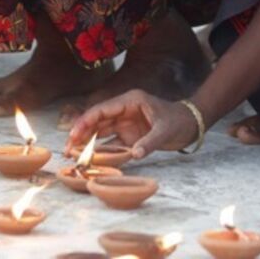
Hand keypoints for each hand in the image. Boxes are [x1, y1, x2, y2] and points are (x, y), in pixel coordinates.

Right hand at [65, 89, 199, 160]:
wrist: (191, 125)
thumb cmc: (179, 122)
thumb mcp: (165, 130)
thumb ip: (149, 141)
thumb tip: (134, 154)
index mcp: (129, 102)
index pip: (102, 110)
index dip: (86, 121)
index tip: (75, 134)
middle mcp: (123, 110)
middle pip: (97, 120)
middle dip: (81, 133)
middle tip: (68, 148)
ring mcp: (125, 122)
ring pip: (100, 131)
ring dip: (86, 141)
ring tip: (72, 153)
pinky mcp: (128, 134)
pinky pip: (110, 141)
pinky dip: (100, 149)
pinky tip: (88, 157)